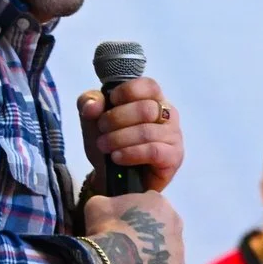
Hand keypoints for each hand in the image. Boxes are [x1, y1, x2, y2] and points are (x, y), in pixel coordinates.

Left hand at [77, 76, 182, 192]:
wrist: (113, 178)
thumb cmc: (110, 143)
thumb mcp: (92, 119)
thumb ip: (89, 103)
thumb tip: (93, 105)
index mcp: (153, 99)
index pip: (148, 85)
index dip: (127, 92)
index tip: (111, 102)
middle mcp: (168, 114)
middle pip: (146, 108)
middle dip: (117, 119)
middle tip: (102, 129)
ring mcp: (173, 136)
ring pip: (147, 131)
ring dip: (119, 138)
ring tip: (105, 146)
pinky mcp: (174, 157)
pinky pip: (153, 151)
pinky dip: (131, 153)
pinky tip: (117, 157)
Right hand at [85, 190, 185, 263]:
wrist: (114, 260)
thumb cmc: (106, 228)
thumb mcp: (98, 205)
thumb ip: (111, 204)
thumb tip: (110, 210)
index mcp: (160, 202)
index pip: (150, 205)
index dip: (135, 216)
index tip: (123, 225)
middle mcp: (177, 222)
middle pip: (162, 228)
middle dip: (149, 235)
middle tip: (129, 244)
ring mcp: (180, 247)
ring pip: (166, 250)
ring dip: (153, 254)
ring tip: (132, 263)